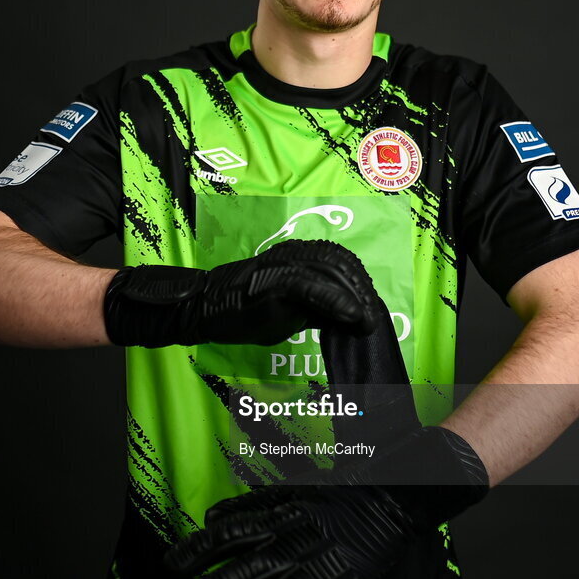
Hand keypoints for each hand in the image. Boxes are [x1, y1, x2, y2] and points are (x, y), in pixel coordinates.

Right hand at [104, 239, 378, 346]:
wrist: (205, 310)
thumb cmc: (243, 312)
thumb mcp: (290, 311)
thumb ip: (317, 309)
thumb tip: (350, 319)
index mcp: (296, 256)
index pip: (339, 261)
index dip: (360, 284)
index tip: (371, 308)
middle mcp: (293, 254)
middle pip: (341, 265)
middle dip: (362, 293)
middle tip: (372, 320)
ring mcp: (284, 265)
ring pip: (332, 274)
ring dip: (355, 300)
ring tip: (366, 323)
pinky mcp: (275, 281)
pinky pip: (313, 288)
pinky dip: (338, 303)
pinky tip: (352, 319)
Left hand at [164, 482, 413, 578]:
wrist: (384, 500)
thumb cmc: (331, 495)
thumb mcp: (286, 492)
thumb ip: (247, 506)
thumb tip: (211, 518)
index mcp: (275, 520)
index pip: (226, 536)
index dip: (195, 552)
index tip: (171, 568)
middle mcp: (289, 547)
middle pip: (240, 574)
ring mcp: (315, 572)